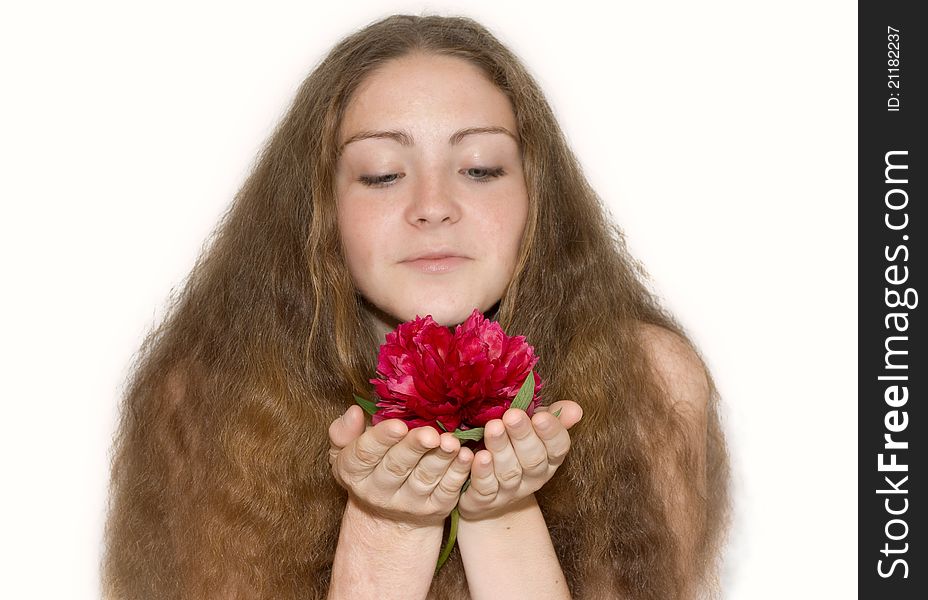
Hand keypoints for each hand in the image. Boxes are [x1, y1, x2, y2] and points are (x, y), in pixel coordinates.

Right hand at [328, 405, 474, 527]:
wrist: (389, 514)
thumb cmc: (371, 467)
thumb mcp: (347, 452)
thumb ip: (344, 432)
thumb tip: (354, 412)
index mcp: (355, 472)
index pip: (366, 454)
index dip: (382, 439)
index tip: (398, 425)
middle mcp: (379, 491)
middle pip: (397, 467)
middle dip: (415, 448)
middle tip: (430, 434)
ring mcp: (409, 502)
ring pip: (425, 479)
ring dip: (440, 459)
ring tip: (451, 442)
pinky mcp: (435, 508)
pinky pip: (448, 491)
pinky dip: (458, 473)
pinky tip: (466, 456)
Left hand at [456, 400, 582, 520]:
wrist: (485, 491)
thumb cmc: (511, 447)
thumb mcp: (532, 428)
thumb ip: (552, 417)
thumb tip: (575, 409)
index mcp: (548, 460)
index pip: (558, 448)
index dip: (551, 433)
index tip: (541, 416)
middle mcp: (532, 479)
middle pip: (532, 460)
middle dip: (523, 436)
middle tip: (512, 415)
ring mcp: (509, 492)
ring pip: (508, 472)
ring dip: (501, 449)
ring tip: (493, 428)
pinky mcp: (484, 501)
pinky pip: (484, 488)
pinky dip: (480, 472)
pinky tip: (475, 455)